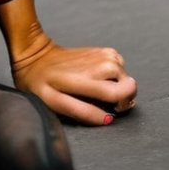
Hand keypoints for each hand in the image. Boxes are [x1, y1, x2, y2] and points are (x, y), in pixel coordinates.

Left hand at [10, 34, 136, 125]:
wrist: (39, 55)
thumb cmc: (44, 82)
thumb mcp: (55, 102)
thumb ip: (82, 112)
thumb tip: (108, 119)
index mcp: (86, 79)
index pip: (120, 92)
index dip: (121, 106)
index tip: (110, 110)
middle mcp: (100, 64)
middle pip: (129, 85)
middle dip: (122, 97)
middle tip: (102, 100)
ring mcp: (104, 55)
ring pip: (126, 77)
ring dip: (119, 86)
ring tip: (98, 88)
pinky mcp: (106, 51)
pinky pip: (121, 68)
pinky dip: (116, 76)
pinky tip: (99, 78)